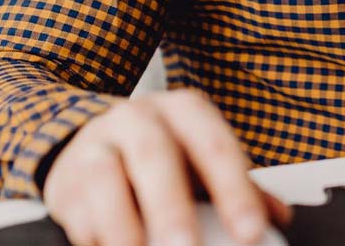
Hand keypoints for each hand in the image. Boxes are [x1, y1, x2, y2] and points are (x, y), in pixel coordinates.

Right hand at [43, 88, 291, 245]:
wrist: (93, 140)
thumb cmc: (162, 154)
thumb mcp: (199, 159)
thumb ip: (237, 185)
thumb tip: (279, 217)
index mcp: (185, 110)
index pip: (215, 144)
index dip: (234, 188)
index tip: (251, 231)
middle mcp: (139, 117)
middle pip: (155, 155)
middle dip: (171, 206)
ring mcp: (98, 145)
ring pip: (106, 179)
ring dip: (124, 227)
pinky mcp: (65, 181)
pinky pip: (78, 212)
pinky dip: (97, 238)